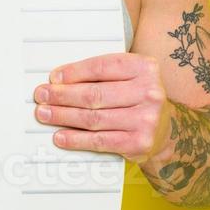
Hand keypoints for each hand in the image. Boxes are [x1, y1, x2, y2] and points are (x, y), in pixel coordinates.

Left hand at [32, 52, 169, 164]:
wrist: (166, 130)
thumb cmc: (139, 99)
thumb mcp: (130, 76)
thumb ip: (103, 74)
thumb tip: (60, 79)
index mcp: (145, 67)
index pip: (102, 67)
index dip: (74, 72)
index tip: (54, 77)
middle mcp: (148, 92)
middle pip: (94, 94)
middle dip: (62, 95)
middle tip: (42, 96)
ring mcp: (145, 119)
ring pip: (93, 118)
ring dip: (63, 116)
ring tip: (45, 114)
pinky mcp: (138, 143)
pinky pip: (99, 141)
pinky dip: (76, 139)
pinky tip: (61, 136)